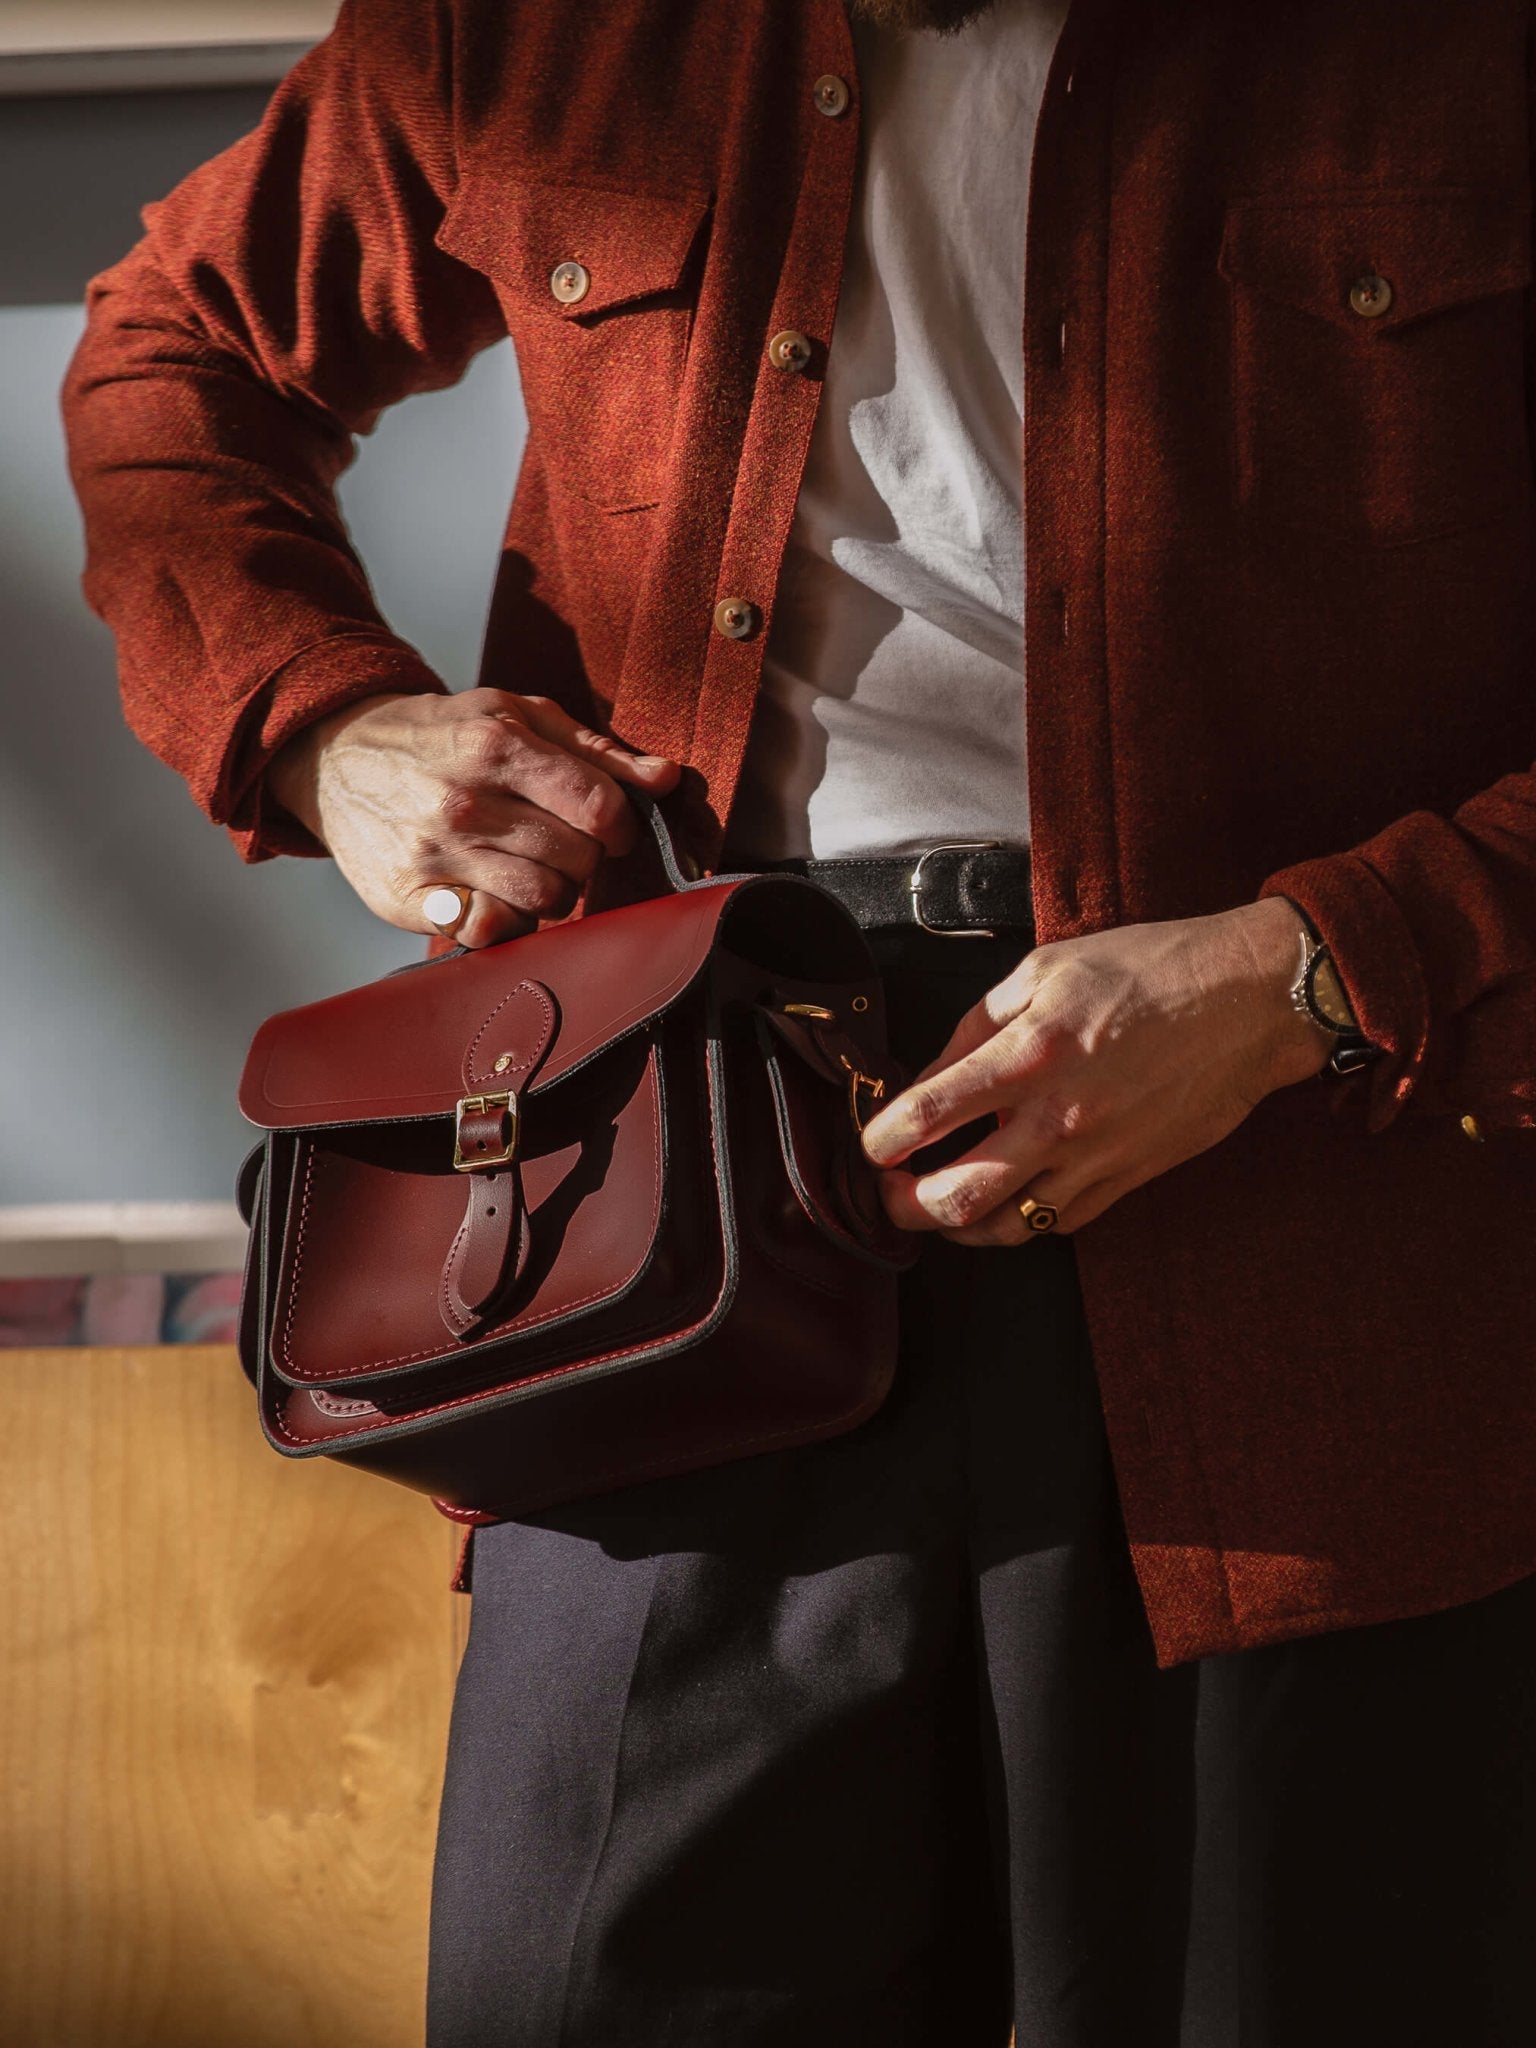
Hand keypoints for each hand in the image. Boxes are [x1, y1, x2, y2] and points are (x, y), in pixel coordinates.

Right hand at [265, 688, 679, 944]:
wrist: (336, 755)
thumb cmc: (443, 734)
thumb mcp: (516, 715)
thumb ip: (597, 751)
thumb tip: (665, 780)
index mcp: (497, 745)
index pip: (599, 808)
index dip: (619, 826)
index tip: (607, 827)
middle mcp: (463, 802)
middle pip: (577, 861)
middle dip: (582, 856)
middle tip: (557, 842)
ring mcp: (434, 855)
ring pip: (543, 902)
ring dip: (549, 891)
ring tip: (524, 864)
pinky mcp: (409, 898)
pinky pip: (490, 932)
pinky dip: (504, 919)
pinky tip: (491, 892)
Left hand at [860, 897, 1332, 1244]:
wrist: (1250, 1001)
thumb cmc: (1154, 970)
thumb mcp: (1049, 969)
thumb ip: (980, 1021)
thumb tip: (933, 1069)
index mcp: (1029, 1054)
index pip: (930, 1113)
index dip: (883, 1137)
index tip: (869, 1143)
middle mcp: (1057, 1118)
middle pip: (956, 1195)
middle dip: (903, 1204)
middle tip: (886, 1190)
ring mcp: (1095, 1158)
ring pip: (1005, 1227)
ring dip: (955, 1226)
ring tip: (933, 1207)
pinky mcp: (1128, 1178)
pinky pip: (1059, 1222)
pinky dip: (1019, 1222)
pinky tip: (1002, 1201)